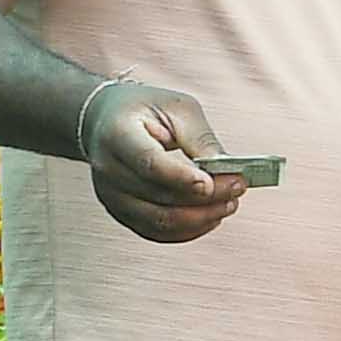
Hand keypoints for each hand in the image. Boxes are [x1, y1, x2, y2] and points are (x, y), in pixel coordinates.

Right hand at [82, 77, 240, 242]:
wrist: (103, 120)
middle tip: (237, 187)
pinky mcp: (120, 212)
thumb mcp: (176, 108)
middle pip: (160, 197)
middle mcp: (109, 169)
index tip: (213, 182)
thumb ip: (200, 139)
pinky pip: (156, 232)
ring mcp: (111, 195)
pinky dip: (187, 230)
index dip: (182, 178)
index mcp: (118, 134)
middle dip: (206, 198)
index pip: (149, 164)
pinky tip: (209, 217)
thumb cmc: (143, 110)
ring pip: (160, 221)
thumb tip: (228, 169)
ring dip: (201, 218)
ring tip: (228, 204)